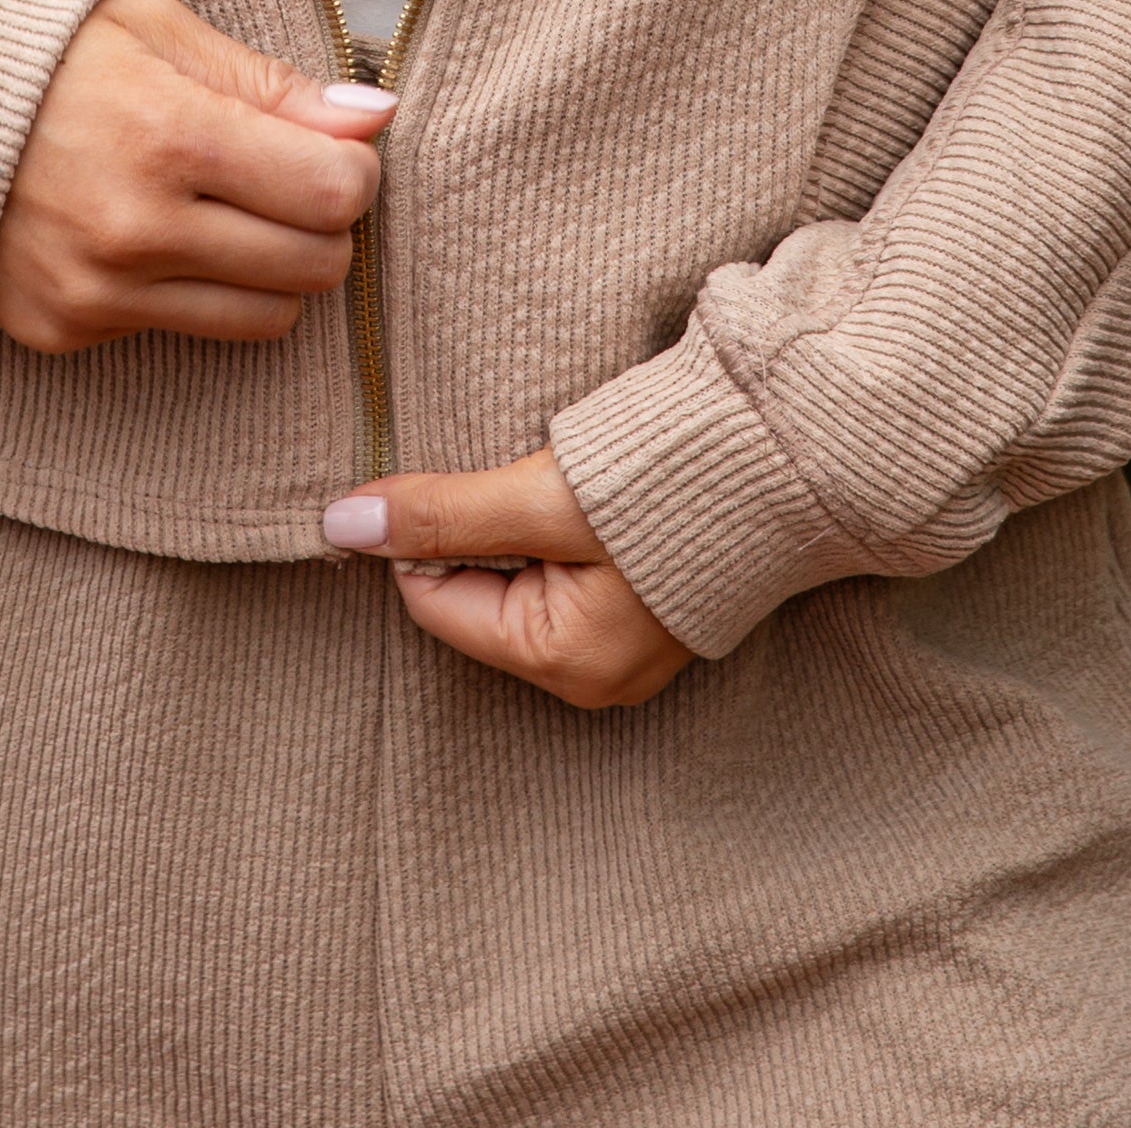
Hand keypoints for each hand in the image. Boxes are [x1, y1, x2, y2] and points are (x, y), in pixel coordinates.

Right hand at [0, 0, 393, 350]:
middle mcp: (134, 230)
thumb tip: (374, 120)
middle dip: (322, 223)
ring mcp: (95, 292)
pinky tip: (146, 231)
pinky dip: (188, 287)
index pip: (332, 194)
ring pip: (262, 319)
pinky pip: (180, 330)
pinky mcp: (63, 330)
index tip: (334, 146)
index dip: (355, 170)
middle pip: (313, 268)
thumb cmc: (48, 44)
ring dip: (269, 268)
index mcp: (169, 136)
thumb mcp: (160, 29)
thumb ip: (270, 84)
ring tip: (223, 206)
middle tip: (284, 175)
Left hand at [321, 447, 693, 709]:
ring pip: (518, 579)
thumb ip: (440, 513)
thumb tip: (337, 525)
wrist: (794, 455)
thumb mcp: (542, 497)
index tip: (472, 474)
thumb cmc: (670, 484)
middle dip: (481, 530)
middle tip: (530, 479)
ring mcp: (626, 648)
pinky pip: (564, 576)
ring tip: (573, 486)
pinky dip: (560, 531)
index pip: (433, 599)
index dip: (432, 527)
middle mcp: (592, 675)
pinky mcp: (649, 610)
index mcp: (563, 663)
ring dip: (522, 525)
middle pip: (475, 594)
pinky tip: (597, 498)